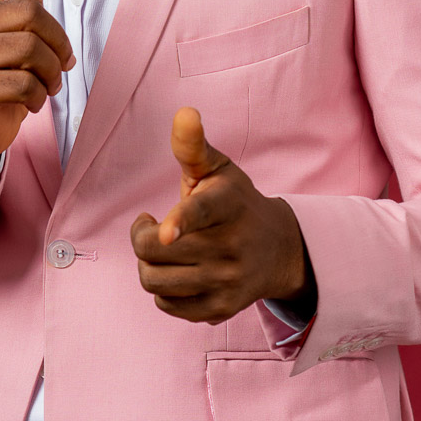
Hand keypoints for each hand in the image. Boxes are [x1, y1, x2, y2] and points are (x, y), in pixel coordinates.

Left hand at [129, 107, 311, 324]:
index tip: (164, 231)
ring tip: (161, 249)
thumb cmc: (235, 203)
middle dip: (141, 237)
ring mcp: (228, 280)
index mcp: (229, 204)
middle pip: (155, 251)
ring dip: (148, 265)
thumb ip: (193, 145)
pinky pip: (167, 305)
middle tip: (152, 227)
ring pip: (155, 281)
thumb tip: (183, 112)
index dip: (180, 221)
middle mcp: (232, 246)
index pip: (202, 212)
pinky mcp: (222, 308)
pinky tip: (176, 273)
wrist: (279, 250)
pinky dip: (162, 290)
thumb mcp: (219, 170)